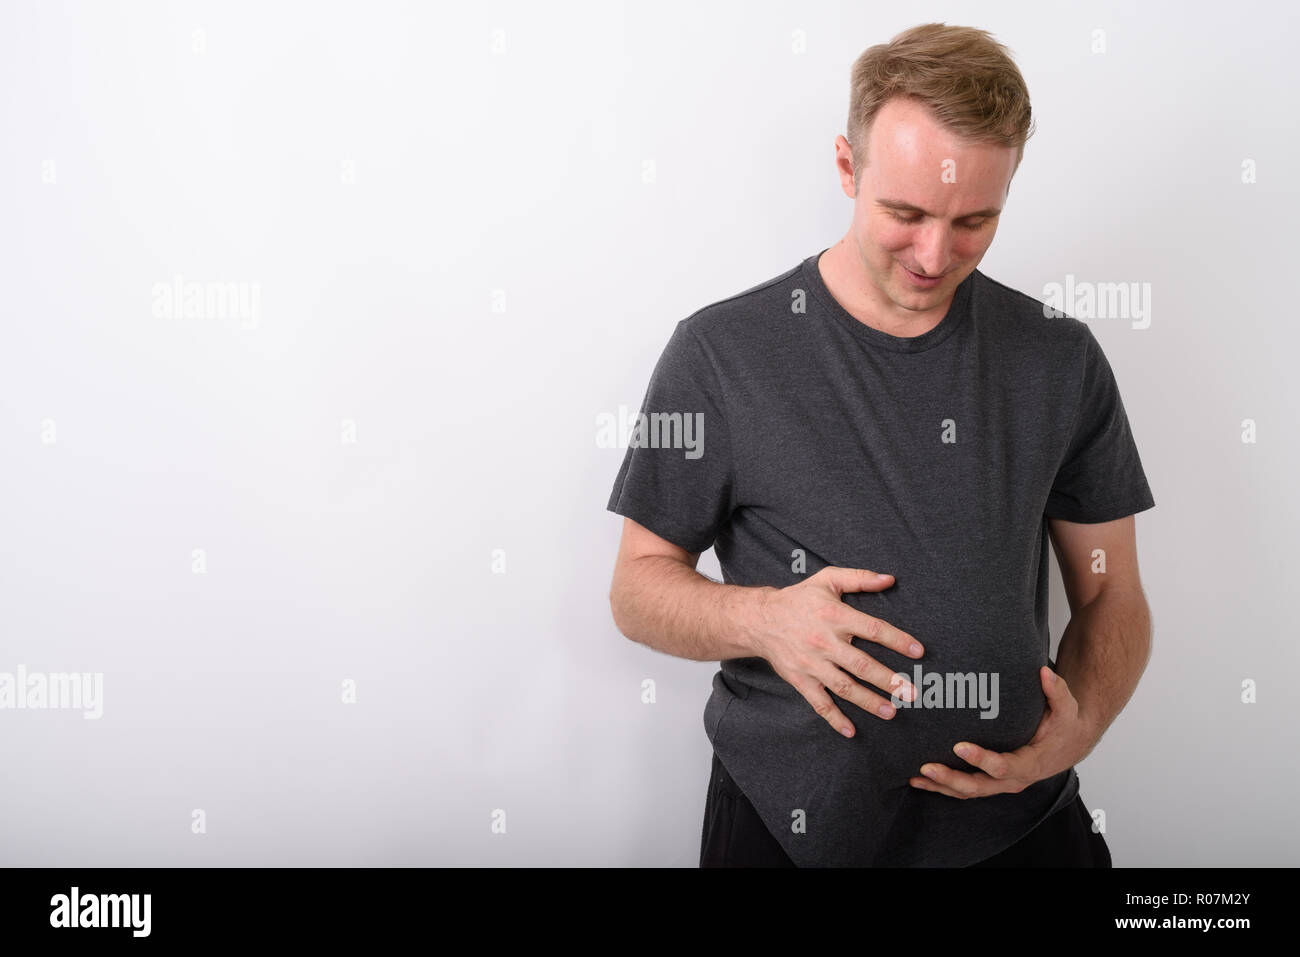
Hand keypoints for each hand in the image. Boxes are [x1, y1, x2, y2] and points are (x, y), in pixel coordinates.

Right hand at [747, 566, 924, 738]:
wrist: (760, 619)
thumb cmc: (799, 599)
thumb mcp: (828, 580)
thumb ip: (859, 578)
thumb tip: (889, 579)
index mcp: (834, 616)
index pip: (873, 629)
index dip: (897, 640)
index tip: (918, 652)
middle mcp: (824, 642)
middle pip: (861, 664)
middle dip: (888, 680)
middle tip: (911, 692)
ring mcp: (812, 664)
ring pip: (844, 687)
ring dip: (868, 701)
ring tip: (891, 711)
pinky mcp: (800, 680)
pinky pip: (819, 702)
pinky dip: (834, 718)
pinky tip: (850, 731)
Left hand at [908, 666, 1094, 797]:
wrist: (1068, 746)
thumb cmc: (1064, 726)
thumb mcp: (1066, 709)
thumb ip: (1056, 691)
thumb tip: (1044, 671)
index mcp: (1030, 764)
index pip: (1003, 767)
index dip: (981, 759)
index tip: (958, 746)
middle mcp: (1014, 780)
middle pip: (979, 787)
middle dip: (951, 778)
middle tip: (927, 766)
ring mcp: (1001, 784)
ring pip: (968, 792)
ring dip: (941, 786)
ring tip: (915, 776)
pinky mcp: (991, 782)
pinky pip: (965, 790)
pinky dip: (942, 788)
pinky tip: (919, 781)